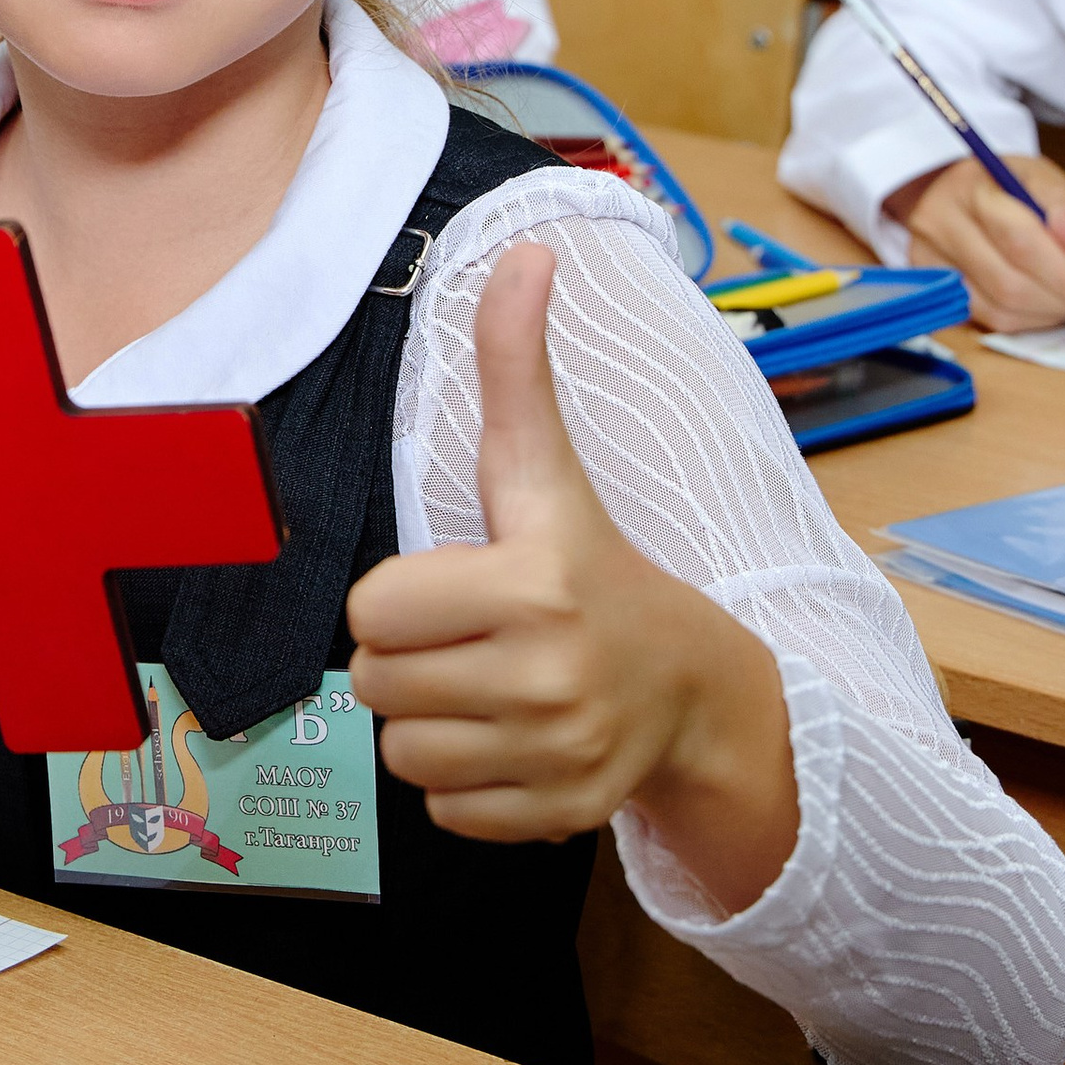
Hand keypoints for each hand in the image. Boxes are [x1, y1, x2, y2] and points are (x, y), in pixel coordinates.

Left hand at [347, 243, 796, 915]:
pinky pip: (441, 808)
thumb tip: (524, 249)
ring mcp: (558, 753)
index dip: (396, 596)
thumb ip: (517, 366)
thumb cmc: (594, 564)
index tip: (452, 585)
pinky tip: (508, 740)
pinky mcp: (558, 815)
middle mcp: (549, 675)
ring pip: (401, 752)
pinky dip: (463, 781)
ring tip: (484, 687)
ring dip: (428, 722)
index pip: (370, 609)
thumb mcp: (547, 468)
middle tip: (466, 637)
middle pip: (376, 683)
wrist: (695, 687)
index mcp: (534, 584)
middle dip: (406, 659)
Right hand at [886, 155, 1064, 331]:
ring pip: (1000, 309)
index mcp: (969, 190)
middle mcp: (940, 229)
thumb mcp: (1040, 177)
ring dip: (1051, 312)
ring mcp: (931, 264)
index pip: (1018, 239)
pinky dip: (1032, 318)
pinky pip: (991, 320)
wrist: (948, 192)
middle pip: (1008, 283)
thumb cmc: (1001, 184)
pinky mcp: (937, 291)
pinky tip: (1049, 302)